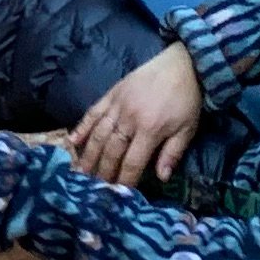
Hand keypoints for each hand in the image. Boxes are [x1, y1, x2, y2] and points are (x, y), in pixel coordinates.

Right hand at [69, 43, 207, 190]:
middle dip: (103, 172)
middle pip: (111, 151)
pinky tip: (71, 141)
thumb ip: (173, 153)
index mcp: (150, 129)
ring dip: (88, 155)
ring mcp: (117, 105)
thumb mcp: (188, 128)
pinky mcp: (112, 94)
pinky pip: (93, 112)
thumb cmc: (187, 98)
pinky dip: (81, 127)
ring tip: (80, 173)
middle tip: (94, 189)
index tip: (118, 195)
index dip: (125, 180)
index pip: (133, 161)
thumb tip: (161, 178)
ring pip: (98, 134)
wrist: (182, 63)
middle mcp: (129, 118)